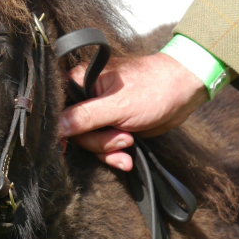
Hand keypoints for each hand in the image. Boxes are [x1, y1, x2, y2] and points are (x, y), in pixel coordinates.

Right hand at [57, 52, 208, 171]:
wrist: (183, 93)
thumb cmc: (153, 89)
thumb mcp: (117, 106)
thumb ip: (85, 117)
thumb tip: (56, 127)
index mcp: (81, 81)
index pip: (59, 109)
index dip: (61, 129)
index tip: (64, 146)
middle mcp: (87, 96)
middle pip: (74, 131)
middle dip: (98, 141)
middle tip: (121, 138)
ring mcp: (100, 113)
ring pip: (89, 142)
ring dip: (109, 150)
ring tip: (129, 143)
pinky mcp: (111, 126)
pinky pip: (103, 147)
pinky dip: (115, 154)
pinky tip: (127, 158)